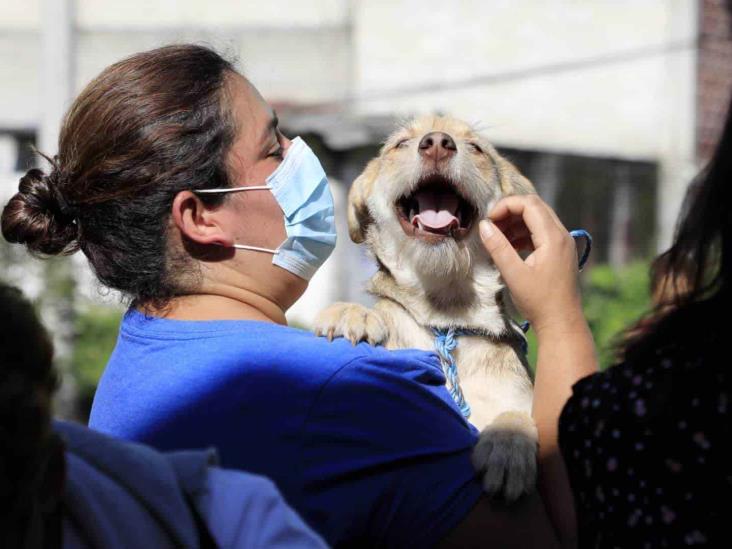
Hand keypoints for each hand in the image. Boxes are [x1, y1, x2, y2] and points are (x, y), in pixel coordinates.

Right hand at [479, 195, 582, 336]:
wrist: (562, 323)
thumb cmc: (539, 301)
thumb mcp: (514, 274)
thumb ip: (498, 247)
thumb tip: (484, 226)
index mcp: (553, 237)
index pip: (529, 204)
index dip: (506, 206)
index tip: (488, 221)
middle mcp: (562, 235)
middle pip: (535, 207)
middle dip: (510, 212)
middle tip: (491, 226)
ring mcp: (563, 243)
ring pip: (538, 219)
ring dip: (516, 223)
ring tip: (497, 237)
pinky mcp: (560, 252)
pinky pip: (541, 232)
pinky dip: (524, 233)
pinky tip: (510, 247)